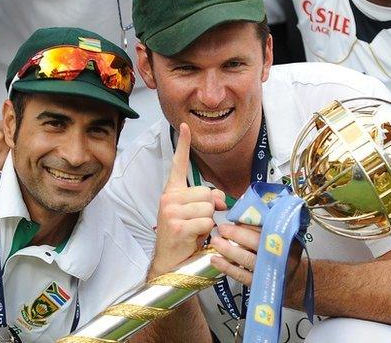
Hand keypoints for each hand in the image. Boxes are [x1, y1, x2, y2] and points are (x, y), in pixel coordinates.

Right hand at [149, 123, 225, 278]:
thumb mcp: (194, 215)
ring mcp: (171, 211)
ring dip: (208, 223)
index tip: (186, 127)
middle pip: (206, 192)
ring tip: (194, 232)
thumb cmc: (183, 239)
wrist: (169, 264)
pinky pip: (206, 222)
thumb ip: (206, 200)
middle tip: (197, 224)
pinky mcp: (177, 225)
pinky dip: (205, 233)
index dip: (183, 145)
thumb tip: (221, 199)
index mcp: (172, 193)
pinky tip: (193, 239)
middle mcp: (169, 198)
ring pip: (208, 207)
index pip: (178, 165)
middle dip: (209, 209)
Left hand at [210, 224, 303, 286]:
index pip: (265, 228)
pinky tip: (215, 260)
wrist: (295, 280)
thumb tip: (242, 212)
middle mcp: (278, 254)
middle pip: (256, 242)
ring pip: (247, 259)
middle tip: (222, 228)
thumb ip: (266, 225)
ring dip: (229, 250)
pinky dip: (227, 268)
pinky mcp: (259, 283)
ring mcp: (268, 270)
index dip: (248, 223)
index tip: (234, 218)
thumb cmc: (284, 253)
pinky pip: (241, 275)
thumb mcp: (283, 236)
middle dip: (237, 235)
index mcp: (284, 239)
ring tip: (215, 241)